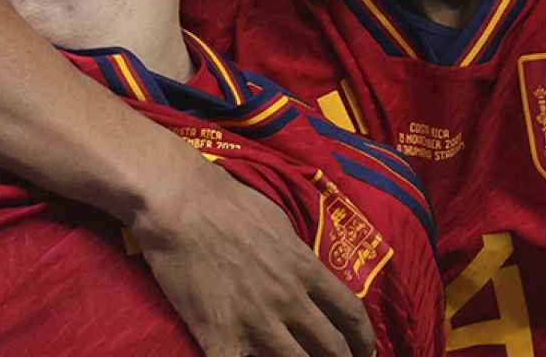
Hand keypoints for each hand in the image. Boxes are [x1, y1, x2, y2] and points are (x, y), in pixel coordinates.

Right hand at [132, 155, 376, 356]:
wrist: (180, 204)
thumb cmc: (227, 202)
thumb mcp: (278, 222)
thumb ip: (297, 254)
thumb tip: (307, 271)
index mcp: (306, 269)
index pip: (351, 314)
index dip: (364, 339)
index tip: (365, 351)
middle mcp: (290, 300)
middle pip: (331, 348)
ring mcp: (257, 321)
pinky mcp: (221, 336)